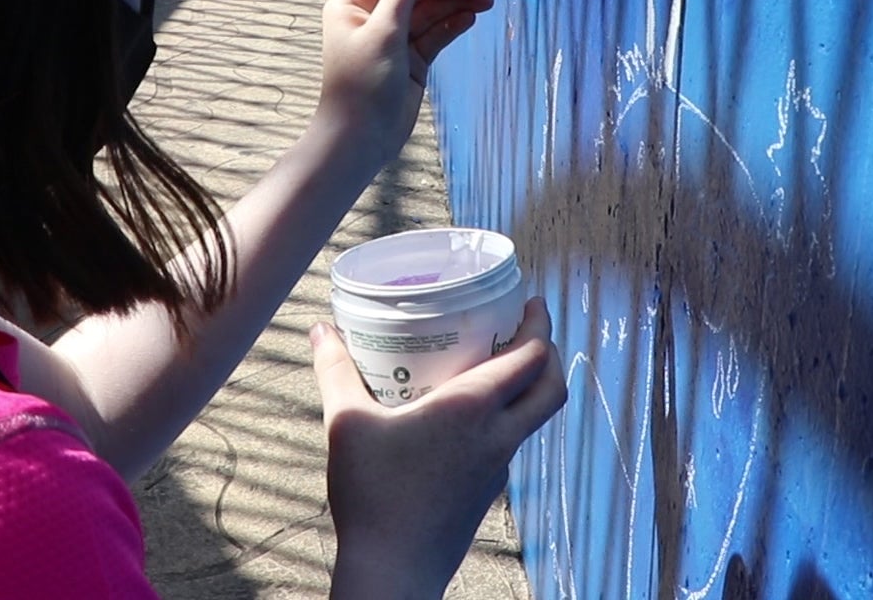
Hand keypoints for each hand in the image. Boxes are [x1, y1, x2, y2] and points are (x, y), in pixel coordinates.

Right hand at [312, 297, 566, 599]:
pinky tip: (463, 418)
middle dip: (549, 354)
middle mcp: (497, 436)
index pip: (532, 357)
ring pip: (532, 419)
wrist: (392, 571)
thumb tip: (321, 330)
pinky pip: (506, 444)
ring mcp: (497, 468)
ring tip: (492, 366)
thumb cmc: (372, 497)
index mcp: (473, 409)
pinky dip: (501, 420)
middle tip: (526, 330)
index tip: (531, 301)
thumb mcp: (345, 425)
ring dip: (526, 388)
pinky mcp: (485, 492)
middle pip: (551, 388)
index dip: (539, 324)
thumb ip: (335, 371)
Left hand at [313, 0, 493, 160]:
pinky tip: (470, 17)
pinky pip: (435, 33)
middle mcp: (372, 16)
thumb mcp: (384, 30)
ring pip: (429, 11)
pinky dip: (452, 25)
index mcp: (353, 2)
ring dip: (455, 3)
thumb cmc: (361, 85)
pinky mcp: (412, 57)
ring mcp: (394, 37)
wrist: (362, 138)